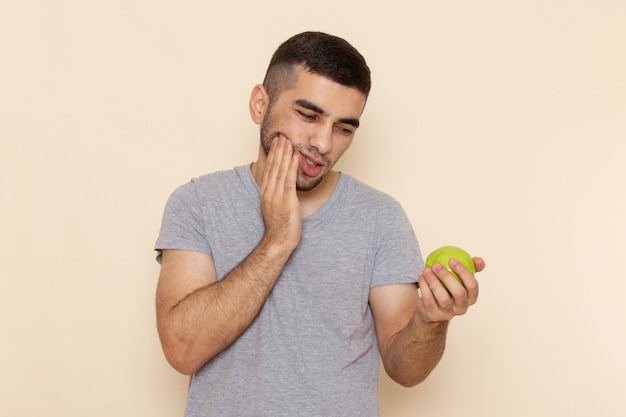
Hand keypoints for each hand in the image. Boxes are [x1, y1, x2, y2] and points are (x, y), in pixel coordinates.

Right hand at [259, 134, 301, 251]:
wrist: (278, 241)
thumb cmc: (279, 227)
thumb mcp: (274, 207)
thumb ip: (276, 195)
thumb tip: (281, 186)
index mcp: (265, 192)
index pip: (269, 169)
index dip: (273, 155)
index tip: (276, 143)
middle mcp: (269, 191)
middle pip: (273, 166)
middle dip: (278, 150)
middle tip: (281, 135)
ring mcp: (277, 195)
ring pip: (280, 170)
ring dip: (284, 154)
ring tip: (288, 140)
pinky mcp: (286, 200)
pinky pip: (289, 180)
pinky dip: (291, 166)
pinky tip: (294, 156)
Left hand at [415, 257, 484, 322]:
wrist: (431, 308)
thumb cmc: (448, 289)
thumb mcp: (459, 280)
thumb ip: (470, 268)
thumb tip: (479, 260)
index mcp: (471, 298)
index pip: (472, 285)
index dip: (464, 272)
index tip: (452, 260)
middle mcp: (461, 307)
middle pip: (459, 293)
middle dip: (447, 277)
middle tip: (436, 265)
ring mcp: (448, 313)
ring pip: (443, 298)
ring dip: (433, 281)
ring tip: (427, 270)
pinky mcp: (434, 315)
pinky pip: (429, 300)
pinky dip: (424, 287)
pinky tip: (421, 277)